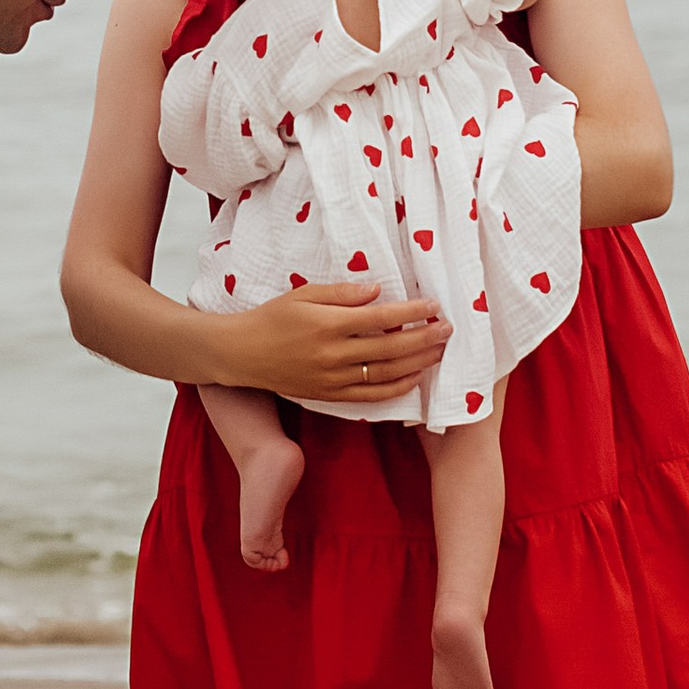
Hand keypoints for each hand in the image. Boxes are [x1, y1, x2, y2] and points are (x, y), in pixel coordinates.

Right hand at [239, 279, 448, 406]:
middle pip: (391, 349)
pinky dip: (397, 388)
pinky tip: (415, 377)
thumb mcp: (303, 294)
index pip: (382, 319)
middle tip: (447, 328)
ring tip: (439, 351)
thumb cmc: (272, 318)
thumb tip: (378, 291)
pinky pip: (372, 396)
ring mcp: (333, 379)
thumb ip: (342, 293)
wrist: (241, 354)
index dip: (411, 313)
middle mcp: (333, 355)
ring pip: (387, 375)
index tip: (432, 306)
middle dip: (424, 338)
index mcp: (328, 325)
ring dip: (418, 363)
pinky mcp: (330, 396)